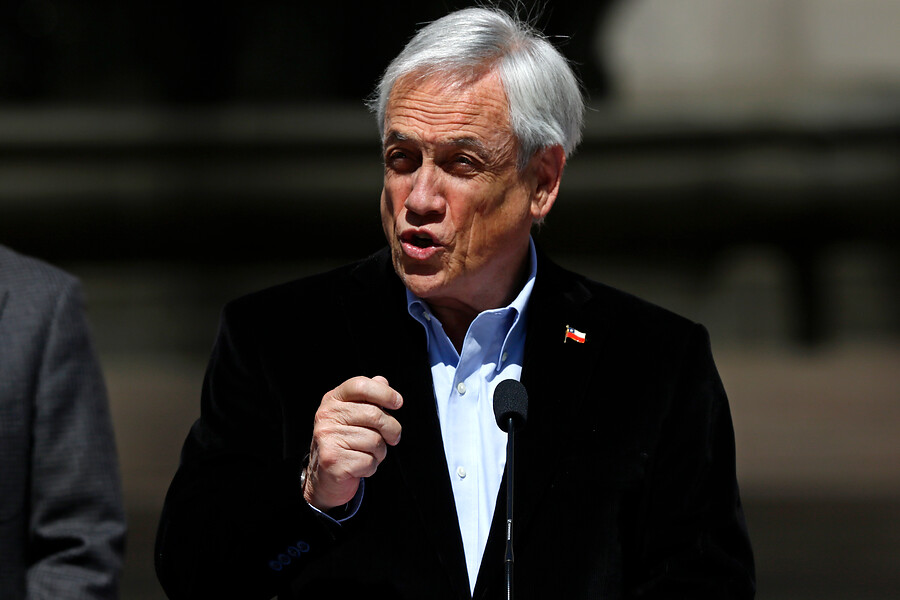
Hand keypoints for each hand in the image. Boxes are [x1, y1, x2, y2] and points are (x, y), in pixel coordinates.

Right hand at [303, 375, 402, 510]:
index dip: (384, 392)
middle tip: (394, 437)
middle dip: (392, 428)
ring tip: (369, 453)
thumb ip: (368, 399)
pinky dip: (371, 467)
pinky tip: (360, 466)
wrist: (324, 476)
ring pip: (374, 441)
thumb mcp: (353, 415)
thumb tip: (382, 381)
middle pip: (374, 414)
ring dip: (380, 452)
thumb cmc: (344, 442)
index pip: (360, 385)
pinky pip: (368, 461)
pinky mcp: (332, 460)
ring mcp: (327, 438)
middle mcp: (326, 416)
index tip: (398, 403)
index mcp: (332, 400)